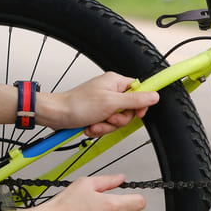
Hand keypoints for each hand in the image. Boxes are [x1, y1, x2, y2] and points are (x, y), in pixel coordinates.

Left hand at [42, 72, 158, 136]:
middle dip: (118, 119)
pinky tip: (91, 126)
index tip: (138, 113)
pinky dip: (99, 128)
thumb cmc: (77, 104)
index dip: (140, 104)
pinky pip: (107, 125)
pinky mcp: (98, 114)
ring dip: (107, 126)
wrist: (56, 115)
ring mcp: (104, 104)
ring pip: (118, 120)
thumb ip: (135, 100)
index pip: (139, 90)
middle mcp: (111, 91)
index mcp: (116, 82)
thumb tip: (154, 96)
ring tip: (96, 123)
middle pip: (129, 109)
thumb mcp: (111, 103)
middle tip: (109, 118)